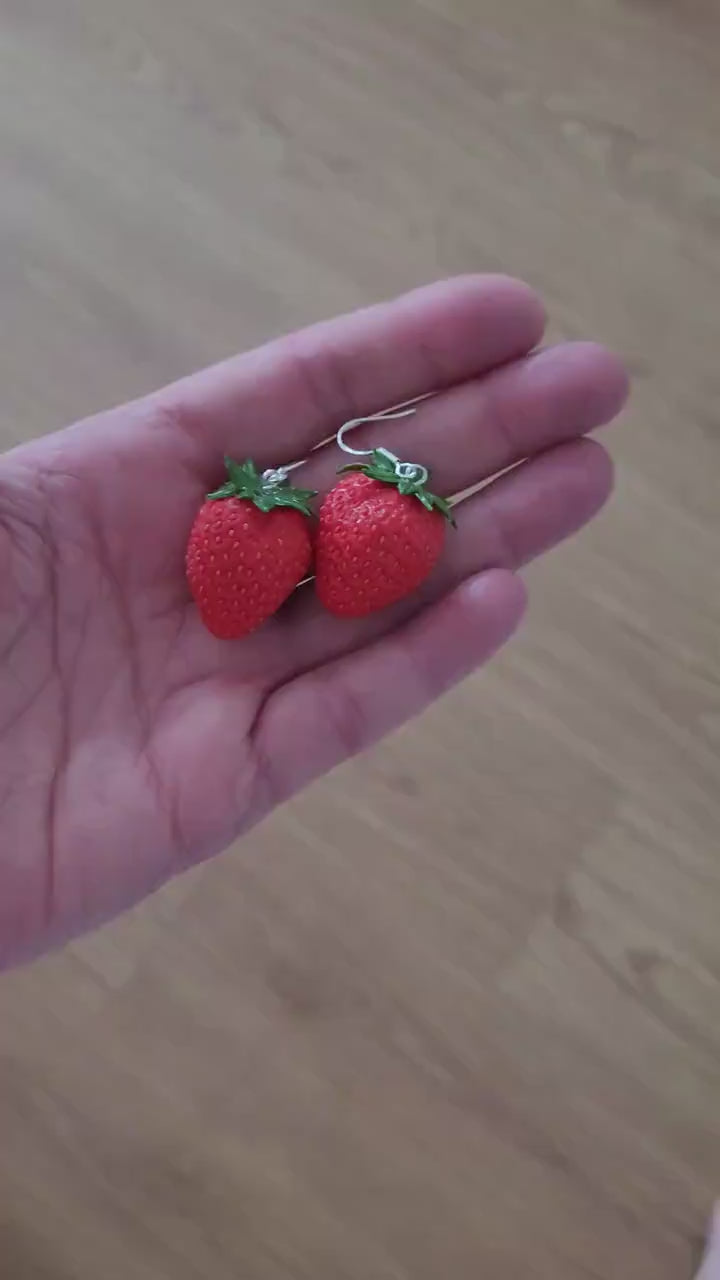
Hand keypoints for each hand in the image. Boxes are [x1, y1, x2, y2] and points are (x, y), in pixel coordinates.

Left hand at [0, 276, 627, 966]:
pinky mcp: (221, 787)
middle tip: (594, 387)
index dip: (401, 354)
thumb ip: (60, 459)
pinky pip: (339, 715)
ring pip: (372, 599)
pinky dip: (419, 661)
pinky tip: (500, 600)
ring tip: (584, 480)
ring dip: (483, 537)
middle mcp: (187, 575)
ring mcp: (211, 681)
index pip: (289, 400)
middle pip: (356, 491)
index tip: (509, 314)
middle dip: (477, 434)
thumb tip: (189, 393)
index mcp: (121, 486)